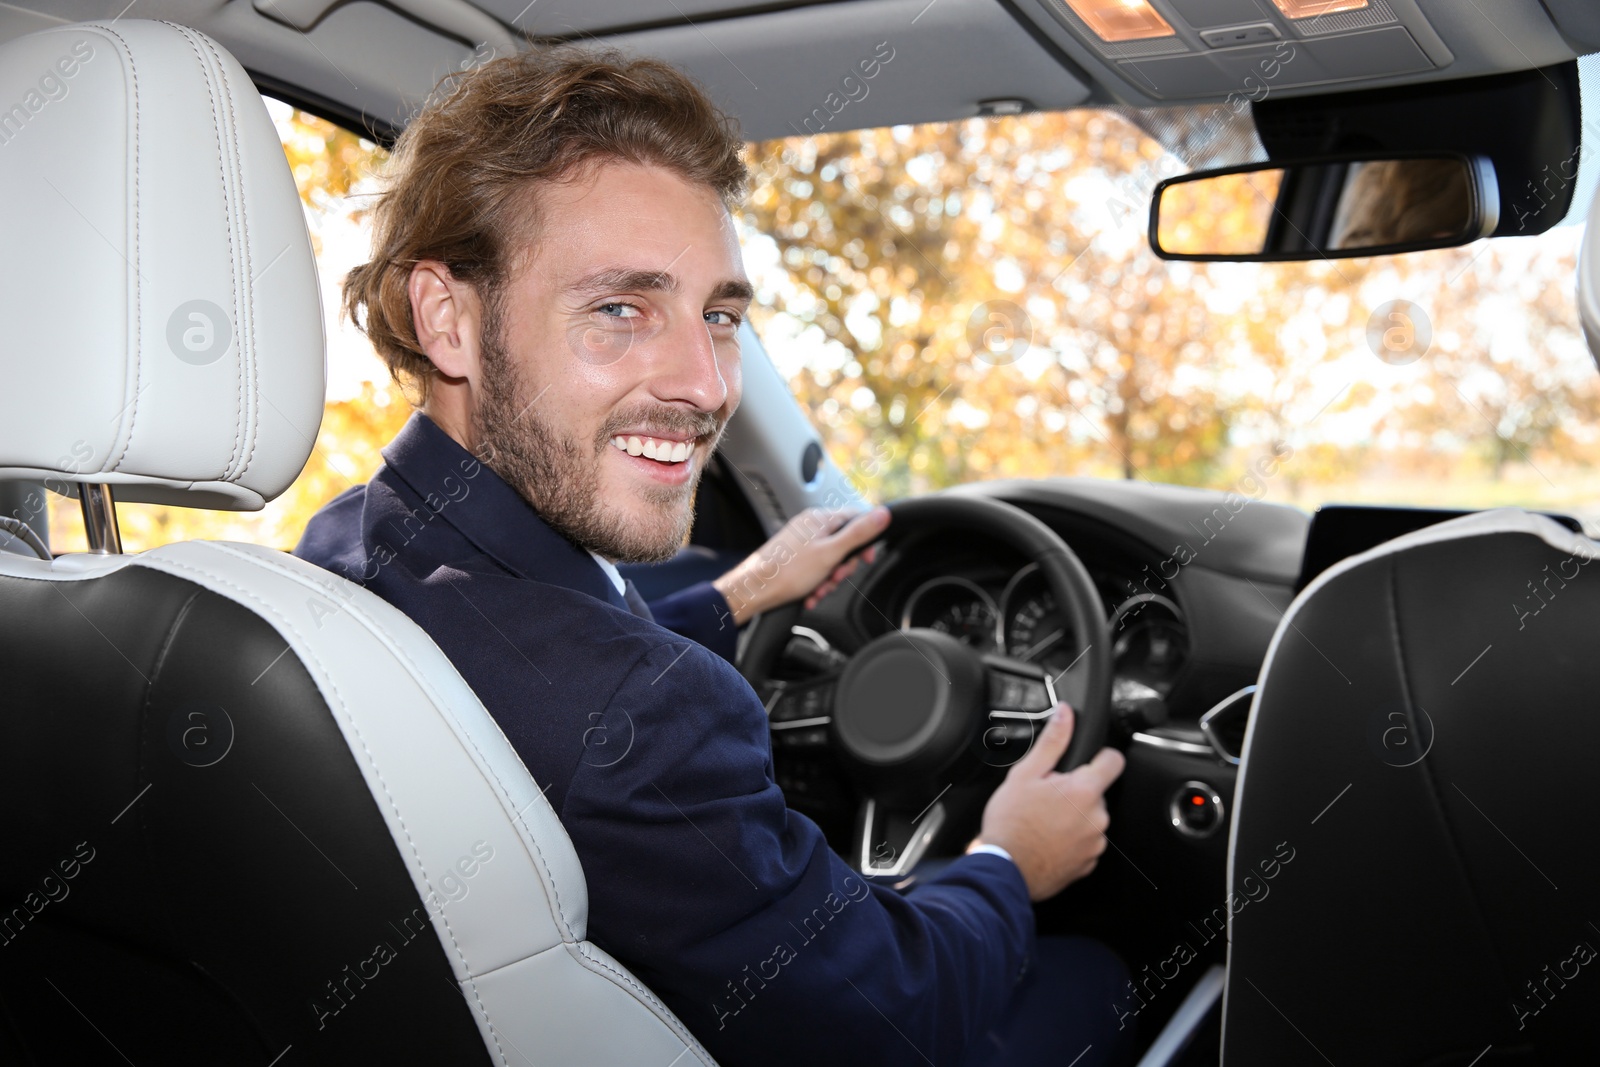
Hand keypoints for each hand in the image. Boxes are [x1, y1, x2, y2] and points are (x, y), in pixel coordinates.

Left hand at [712, 505, 890, 625]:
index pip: (856, 519)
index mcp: (820, 519)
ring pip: (830, 559)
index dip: (866, 541)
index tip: (866, 559)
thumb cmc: (787, 572)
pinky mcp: (793, 557)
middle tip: (835, 578)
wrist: (754, 590)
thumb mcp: (832, 553)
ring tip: (819, 590)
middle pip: (843, 542)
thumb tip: (883, 514)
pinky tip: (810, 594)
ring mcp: (800, 542)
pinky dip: (816, 582)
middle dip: (843, 566)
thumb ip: (859, 533)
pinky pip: (815, 567)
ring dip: (829, 579)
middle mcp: (810, 527)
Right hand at [973, 705, 1125, 901]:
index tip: (1085, 762)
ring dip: (1074, 817)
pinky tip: (1048, 840)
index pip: (1113, 761)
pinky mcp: (1088, 863)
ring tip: (1044, 822)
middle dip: (1076, 791)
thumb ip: (1053, 742)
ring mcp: (1095, 843)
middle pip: (1096, 792)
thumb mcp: (1025, 774)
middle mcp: (1097, 818)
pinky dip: (1071, 840)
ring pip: (1090, 819)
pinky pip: (1085, 843)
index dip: (1099, 756)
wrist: (1005, 868)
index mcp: (1085, 791)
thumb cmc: (1012, 823)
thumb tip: (1065, 714)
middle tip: (1048, 798)